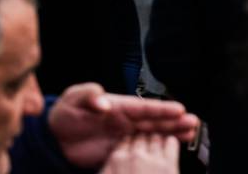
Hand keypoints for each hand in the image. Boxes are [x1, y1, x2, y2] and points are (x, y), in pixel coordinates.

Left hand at [48, 83, 198, 169]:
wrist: (54, 138)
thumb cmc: (64, 113)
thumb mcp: (72, 99)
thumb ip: (88, 96)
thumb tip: (103, 103)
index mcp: (118, 106)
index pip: (143, 108)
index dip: (161, 109)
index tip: (179, 109)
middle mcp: (125, 120)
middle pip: (154, 121)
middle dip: (174, 121)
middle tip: (193, 123)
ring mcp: (124, 136)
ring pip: (152, 135)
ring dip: (171, 134)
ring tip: (191, 133)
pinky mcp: (120, 152)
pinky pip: (142, 150)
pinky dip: (157, 150)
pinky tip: (171, 149)